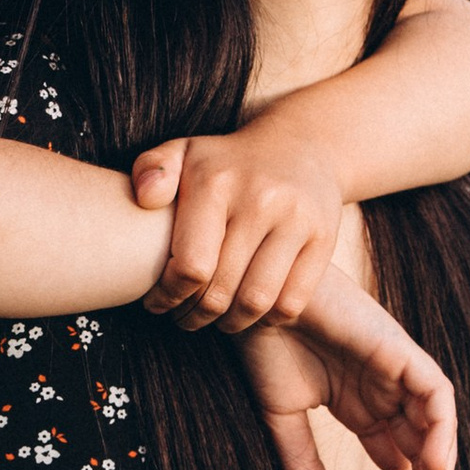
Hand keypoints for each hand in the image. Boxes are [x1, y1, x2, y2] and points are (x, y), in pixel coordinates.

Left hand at [133, 125, 344, 330]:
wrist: (299, 146)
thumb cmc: (227, 162)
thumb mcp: (183, 153)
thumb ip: (150, 170)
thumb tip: (146, 199)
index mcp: (216, 182)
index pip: (190, 266)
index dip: (169, 296)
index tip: (159, 303)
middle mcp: (260, 199)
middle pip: (220, 290)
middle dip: (194, 315)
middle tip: (184, 317)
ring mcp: (296, 219)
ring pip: (256, 301)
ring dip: (230, 323)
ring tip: (216, 320)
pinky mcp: (323, 238)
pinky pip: (291, 301)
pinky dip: (267, 318)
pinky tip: (251, 312)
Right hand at [234, 262, 457, 469]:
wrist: (253, 296)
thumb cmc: (263, 344)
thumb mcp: (282, 419)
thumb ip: (302, 464)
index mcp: (363, 407)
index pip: (397, 466)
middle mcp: (387, 393)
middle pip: (421, 457)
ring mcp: (397, 372)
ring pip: (436, 432)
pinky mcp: (400, 351)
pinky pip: (437, 396)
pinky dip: (441, 431)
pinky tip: (432, 467)